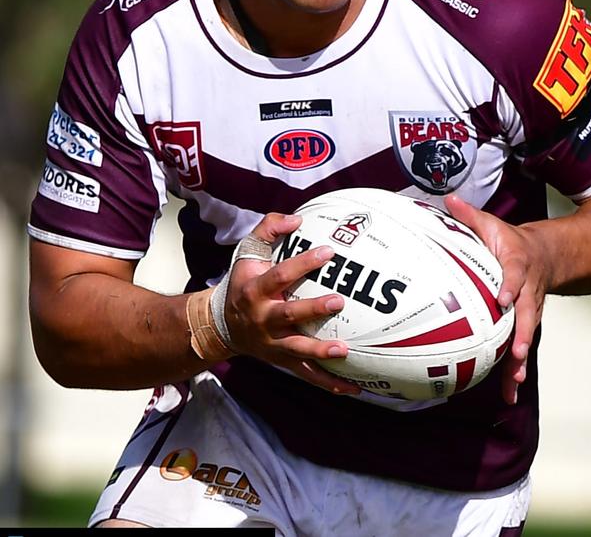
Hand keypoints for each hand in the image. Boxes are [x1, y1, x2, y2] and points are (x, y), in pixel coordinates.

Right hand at [224, 212, 359, 394]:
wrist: (220, 324)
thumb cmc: (242, 282)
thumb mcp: (248, 251)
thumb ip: (269, 228)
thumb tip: (297, 219)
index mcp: (255, 290)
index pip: (280, 275)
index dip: (303, 263)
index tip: (328, 252)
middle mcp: (262, 318)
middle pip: (288, 315)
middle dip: (313, 310)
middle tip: (338, 302)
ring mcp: (272, 343)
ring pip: (296, 350)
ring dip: (320, 351)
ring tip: (344, 351)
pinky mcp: (282, 360)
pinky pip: (306, 373)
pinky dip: (328, 382)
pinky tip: (353, 388)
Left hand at [444, 195, 551, 404]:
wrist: (544, 255)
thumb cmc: (509, 241)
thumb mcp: (491, 224)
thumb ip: (470, 215)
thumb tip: (448, 199)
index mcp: (518, 265)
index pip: (516, 275)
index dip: (511, 286)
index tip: (503, 298)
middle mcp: (527, 292)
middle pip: (528, 315)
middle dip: (522, 334)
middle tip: (517, 353)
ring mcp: (528, 311)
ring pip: (526, 337)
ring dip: (519, 361)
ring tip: (513, 382)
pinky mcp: (523, 325)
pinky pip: (519, 349)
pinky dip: (514, 372)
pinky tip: (509, 394)